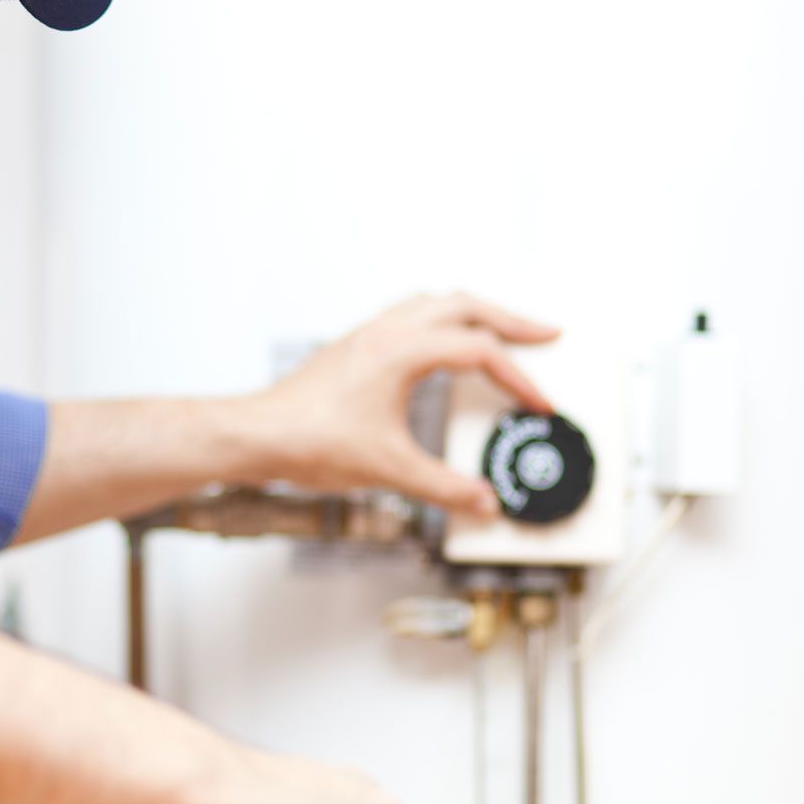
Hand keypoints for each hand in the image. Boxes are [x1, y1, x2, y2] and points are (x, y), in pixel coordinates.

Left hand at [246, 292, 559, 516]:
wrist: (256, 435)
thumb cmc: (308, 441)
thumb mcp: (389, 470)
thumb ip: (444, 487)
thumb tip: (483, 502)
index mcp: (402, 350)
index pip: (479, 352)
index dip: (518, 379)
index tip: (539, 404)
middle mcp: (386, 331)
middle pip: (465, 305)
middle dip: (511, 320)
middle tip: (546, 335)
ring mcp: (368, 334)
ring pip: (435, 302)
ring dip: (474, 313)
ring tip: (501, 332)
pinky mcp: (355, 347)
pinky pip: (410, 315)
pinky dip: (441, 322)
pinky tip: (444, 347)